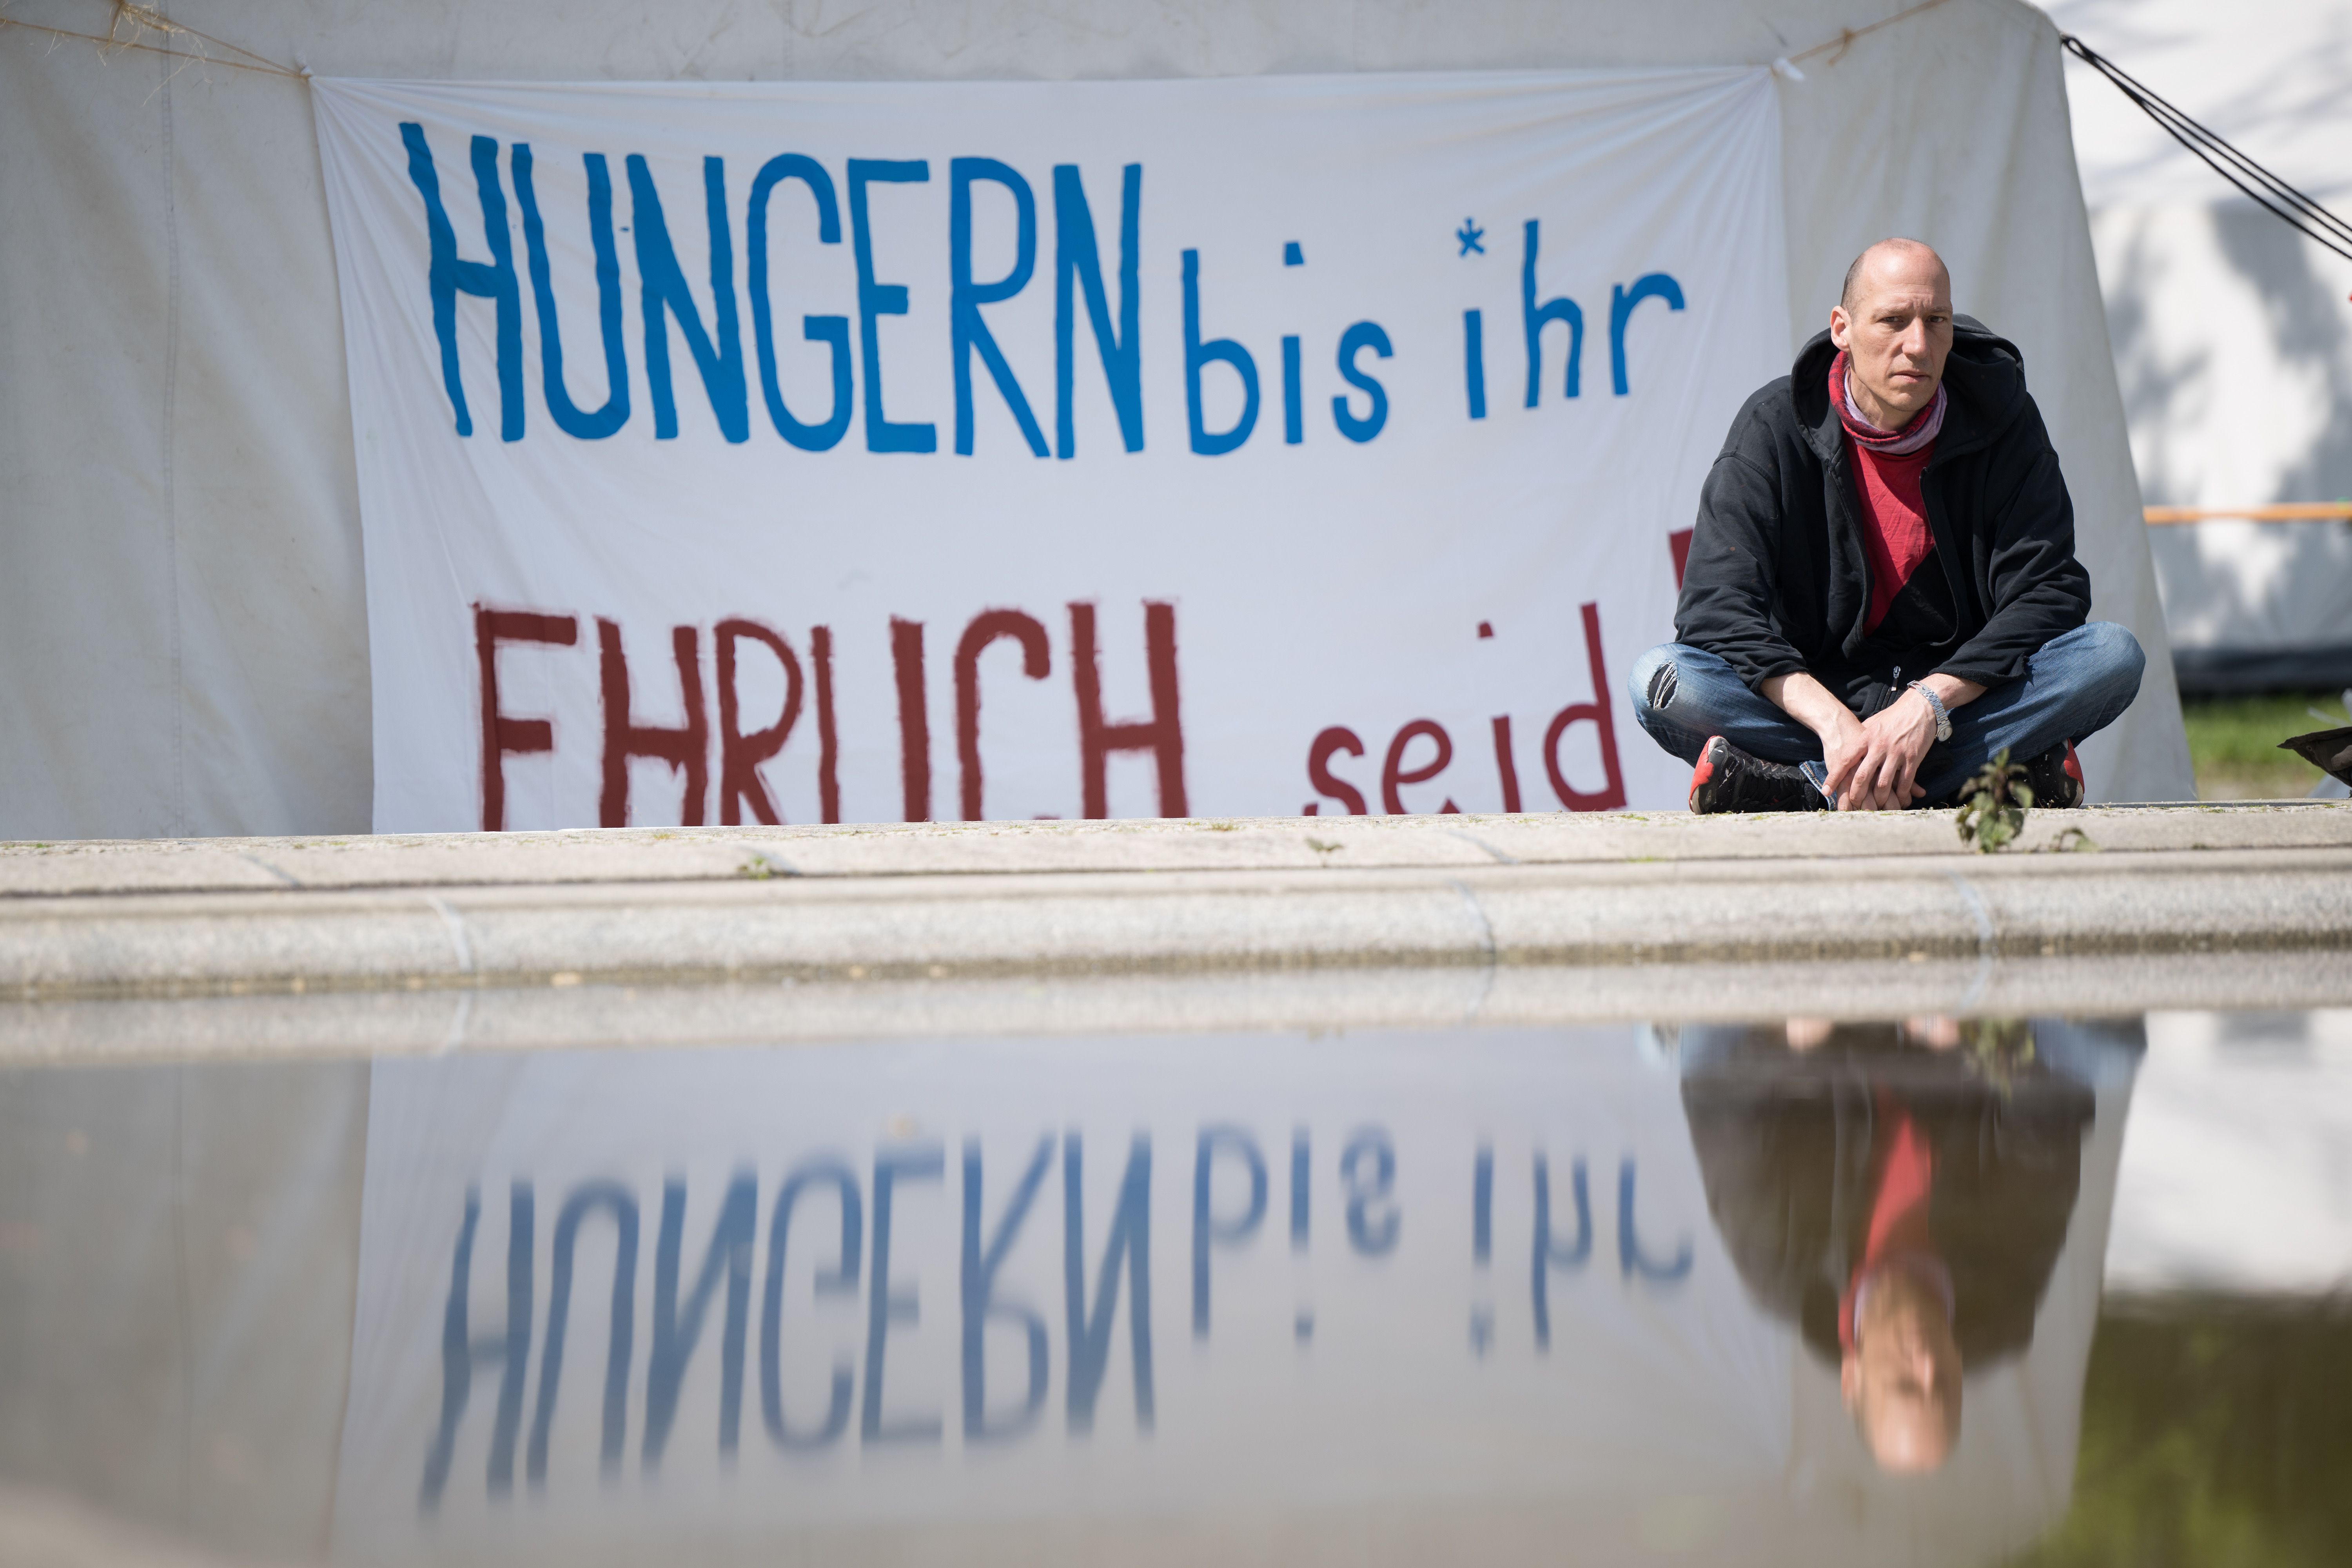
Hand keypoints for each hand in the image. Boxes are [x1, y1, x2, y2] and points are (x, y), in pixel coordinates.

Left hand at [1822, 690, 1937, 809]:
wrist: (1919, 707)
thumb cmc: (1892, 716)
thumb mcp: (1871, 724)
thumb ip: (1860, 739)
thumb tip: (1847, 752)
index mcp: (1865, 737)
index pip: (1845, 760)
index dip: (1834, 777)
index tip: (1826, 790)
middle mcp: (1879, 746)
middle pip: (1862, 776)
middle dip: (1856, 794)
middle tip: (1853, 804)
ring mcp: (1896, 753)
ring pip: (1883, 783)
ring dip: (1879, 798)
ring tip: (1876, 806)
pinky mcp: (1912, 758)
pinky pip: (1904, 781)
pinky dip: (1901, 793)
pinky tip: (1898, 799)